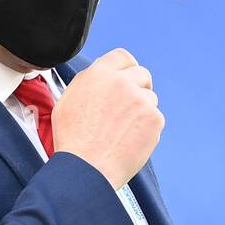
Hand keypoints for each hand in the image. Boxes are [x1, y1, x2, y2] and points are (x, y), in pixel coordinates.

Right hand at [52, 47, 163, 191]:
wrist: (87, 168)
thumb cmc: (73, 139)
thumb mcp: (68, 99)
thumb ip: (89, 81)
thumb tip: (103, 74)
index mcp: (99, 74)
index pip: (122, 56)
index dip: (126, 68)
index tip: (127, 78)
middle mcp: (122, 82)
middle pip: (142, 74)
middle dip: (138, 87)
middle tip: (129, 106)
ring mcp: (141, 100)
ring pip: (150, 98)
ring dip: (142, 110)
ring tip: (123, 130)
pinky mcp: (155, 119)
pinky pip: (156, 118)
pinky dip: (147, 128)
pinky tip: (130, 140)